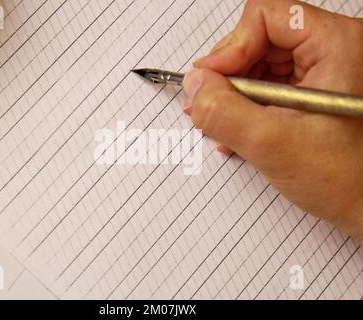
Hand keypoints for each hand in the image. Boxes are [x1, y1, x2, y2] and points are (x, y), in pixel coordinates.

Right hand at [183, 0, 362, 242]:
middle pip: (258, 41)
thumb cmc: (349, 179)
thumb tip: (195, 86)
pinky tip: (235, 132)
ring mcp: (320, 72)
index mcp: (337, 45)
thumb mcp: (273, 145)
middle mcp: (331, 51)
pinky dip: (244, 107)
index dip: (230, 47)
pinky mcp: (308, 93)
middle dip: (227, 76)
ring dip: (231, 95)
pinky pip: (265, 86)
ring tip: (220, 125)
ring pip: (257, 65)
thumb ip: (225, 113)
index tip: (210, 79)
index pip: (266, 17)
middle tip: (209, 104)